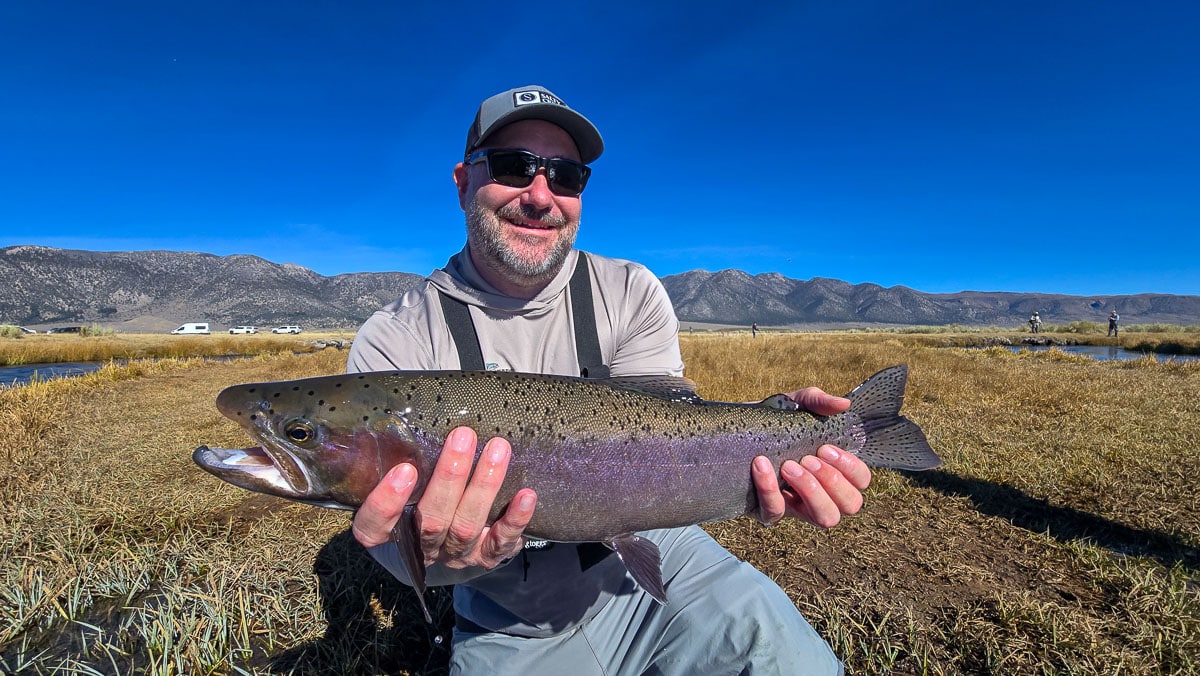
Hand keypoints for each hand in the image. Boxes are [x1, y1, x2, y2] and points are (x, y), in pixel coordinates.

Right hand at [351, 426, 536, 570]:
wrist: (445, 544)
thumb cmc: (418, 498)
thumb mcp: (401, 484)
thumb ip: (400, 459)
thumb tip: (414, 411)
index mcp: (389, 533)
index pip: (374, 527)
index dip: (386, 503)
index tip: (403, 470)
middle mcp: (422, 548)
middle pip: (431, 520)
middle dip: (449, 477)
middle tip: (462, 437)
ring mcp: (455, 555)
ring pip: (467, 526)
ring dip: (484, 486)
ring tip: (497, 449)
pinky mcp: (486, 557)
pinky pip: (501, 543)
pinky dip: (515, 519)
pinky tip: (525, 495)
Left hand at [751, 387, 871, 528]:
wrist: (735, 428)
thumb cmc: (776, 420)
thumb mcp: (797, 404)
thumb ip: (819, 401)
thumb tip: (843, 404)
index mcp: (834, 471)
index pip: (861, 481)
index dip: (851, 468)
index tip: (825, 448)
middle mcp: (822, 494)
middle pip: (851, 504)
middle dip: (833, 480)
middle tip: (808, 458)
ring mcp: (797, 508)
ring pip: (825, 518)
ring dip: (812, 490)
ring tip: (789, 466)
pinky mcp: (767, 512)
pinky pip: (776, 512)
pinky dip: (770, 489)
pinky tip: (761, 465)